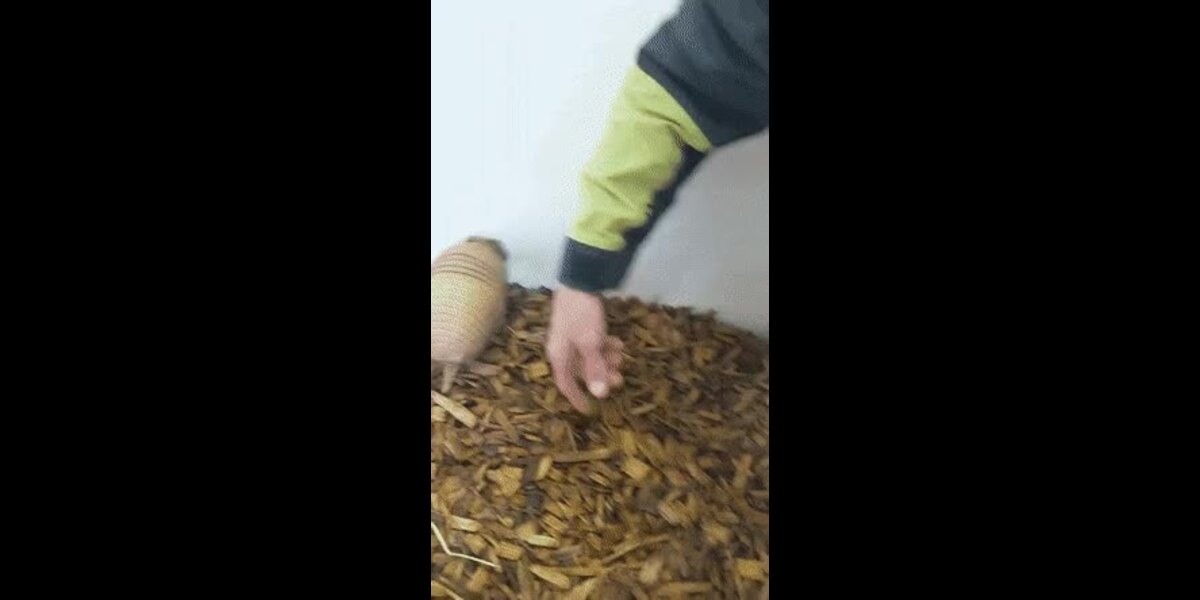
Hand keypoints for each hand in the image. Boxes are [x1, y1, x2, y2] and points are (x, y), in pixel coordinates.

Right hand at [546, 287, 623, 413]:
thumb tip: (600, 395)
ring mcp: (571, 337)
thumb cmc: (581, 315)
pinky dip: (605, 346)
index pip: (566, 384)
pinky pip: (593, 343)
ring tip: (621, 355)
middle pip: (582, 371)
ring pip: (590, 357)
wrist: (579, 279)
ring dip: (606, 359)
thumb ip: (595, 368)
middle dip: (601, 375)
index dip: (577, 398)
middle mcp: (563, 349)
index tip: (589, 410)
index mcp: (559, 356)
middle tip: (620, 377)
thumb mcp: (590, 343)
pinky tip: (618, 343)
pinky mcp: (580, 326)